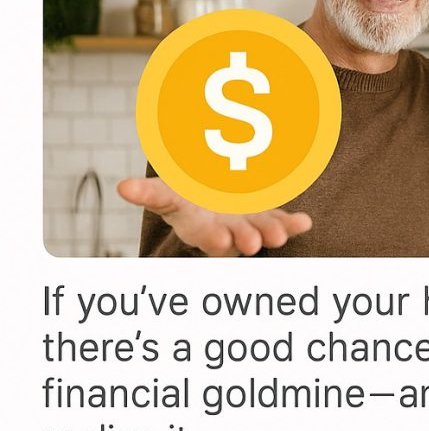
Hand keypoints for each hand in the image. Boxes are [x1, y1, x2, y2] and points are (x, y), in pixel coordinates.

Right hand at [117, 177, 311, 256]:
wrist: (210, 201)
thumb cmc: (186, 201)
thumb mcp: (167, 196)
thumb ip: (149, 193)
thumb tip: (122, 187)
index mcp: (199, 228)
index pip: (205, 237)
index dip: (213, 239)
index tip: (221, 241)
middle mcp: (225, 232)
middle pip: (237, 239)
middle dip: (244, 241)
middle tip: (254, 244)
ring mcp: (248, 227)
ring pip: (261, 232)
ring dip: (272, 233)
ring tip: (280, 235)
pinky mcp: (268, 219)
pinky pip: (283, 222)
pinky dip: (294, 224)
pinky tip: (305, 222)